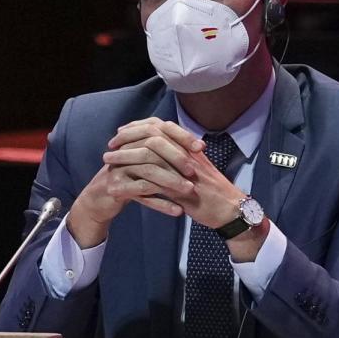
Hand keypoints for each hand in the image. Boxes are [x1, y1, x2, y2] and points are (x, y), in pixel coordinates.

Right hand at [68, 118, 201, 247]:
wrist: (99, 199)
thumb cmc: (128, 179)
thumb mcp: (145, 163)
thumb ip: (165, 153)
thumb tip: (197, 146)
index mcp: (134, 139)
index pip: (160, 129)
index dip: (181, 136)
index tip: (200, 148)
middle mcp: (125, 149)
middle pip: (154, 147)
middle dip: (177, 159)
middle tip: (194, 172)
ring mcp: (119, 168)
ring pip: (149, 171)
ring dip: (171, 181)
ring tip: (189, 191)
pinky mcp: (116, 187)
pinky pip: (142, 194)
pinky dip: (162, 203)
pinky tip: (177, 211)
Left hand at [107, 118, 266, 260]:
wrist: (231, 210)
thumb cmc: (213, 190)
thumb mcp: (197, 166)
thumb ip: (180, 155)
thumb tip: (161, 146)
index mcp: (189, 147)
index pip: (159, 127)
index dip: (138, 128)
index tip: (121, 132)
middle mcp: (186, 155)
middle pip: (151, 138)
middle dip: (127, 140)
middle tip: (110, 146)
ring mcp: (183, 173)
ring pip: (149, 158)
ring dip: (126, 159)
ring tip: (107, 162)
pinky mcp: (181, 192)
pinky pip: (153, 185)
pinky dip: (134, 184)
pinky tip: (119, 186)